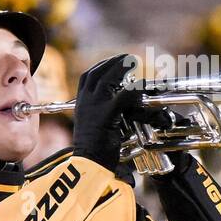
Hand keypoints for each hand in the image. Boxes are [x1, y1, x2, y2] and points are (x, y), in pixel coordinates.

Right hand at [72, 54, 141, 171]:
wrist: (89, 163)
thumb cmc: (93, 151)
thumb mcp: (93, 128)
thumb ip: (101, 116)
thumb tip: (118, 110)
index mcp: (80, 105)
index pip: (88, 78)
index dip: (100, 67)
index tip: (113, 62)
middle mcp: (84, 102)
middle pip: (97, 73)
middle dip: (112, 62)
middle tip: (126, 58)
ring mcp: (94, 106)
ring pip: (108, 79)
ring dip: (121, 68)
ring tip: (132, 62)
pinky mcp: (107, 113)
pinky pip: (123, 95)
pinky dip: (133, 89)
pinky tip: (141, 86)